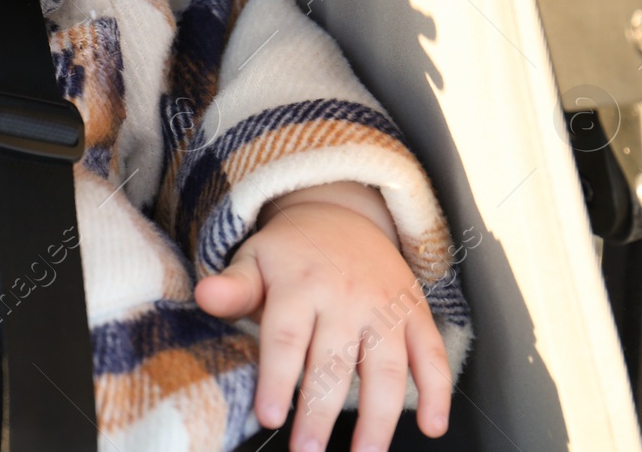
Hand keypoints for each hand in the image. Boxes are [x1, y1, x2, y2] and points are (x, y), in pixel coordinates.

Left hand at [193, 182, 450, 451]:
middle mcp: (346, 296)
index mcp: (299, 283)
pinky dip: (438, 391)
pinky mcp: (415, 313)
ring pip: (387, 367)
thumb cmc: (289, 252)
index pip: (287, 337)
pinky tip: (432, 427)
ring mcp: (385, 306)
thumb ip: (234, 287)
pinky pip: (433, 354)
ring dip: (380, 417)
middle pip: (335, 362)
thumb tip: (203, 295)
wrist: (341, 214)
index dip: (278, 379)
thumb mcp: (254, 259)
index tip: (268, 417)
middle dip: (322, 413)